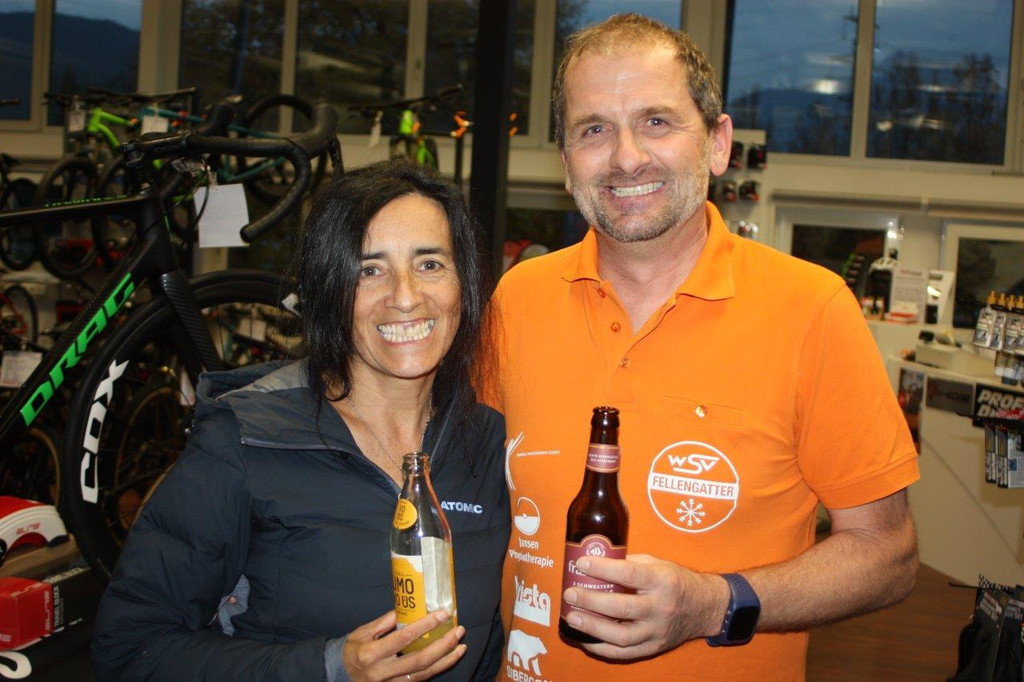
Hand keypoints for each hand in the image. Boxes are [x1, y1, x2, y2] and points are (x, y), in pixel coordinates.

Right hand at [341, 610, 465, 681]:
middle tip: (458, 631)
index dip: (426, 626)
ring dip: (445, 660)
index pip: (404, 638)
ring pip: (423, 674)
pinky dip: (437, 669)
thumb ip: (384, 622)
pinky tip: (448, 659)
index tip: (442, 614)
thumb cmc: (353, 650)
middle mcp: (381, 672)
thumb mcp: (362, 632)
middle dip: (443, 646)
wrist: (341, 675)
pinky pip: (420, 680)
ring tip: (461, 646)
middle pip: (419, 660)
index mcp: (371, 654)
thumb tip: (407, 609)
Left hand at [561, 554, 727, 659]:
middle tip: (570, 593)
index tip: (582, 563)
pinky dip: (602, 648)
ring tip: (573, 618)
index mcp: (662, 581)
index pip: (629, 574)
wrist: (704, 608)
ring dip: (593, 628)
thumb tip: (598, 561)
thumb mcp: (658, 564)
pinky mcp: (654, 647)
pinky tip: (585, 639)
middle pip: (622, 607)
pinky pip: (624, 653)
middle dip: (592, 600)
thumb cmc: (676, 581)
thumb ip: (631, 564)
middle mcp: (660, 607)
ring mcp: (657, 631)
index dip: (603, 569)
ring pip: (622, 636)